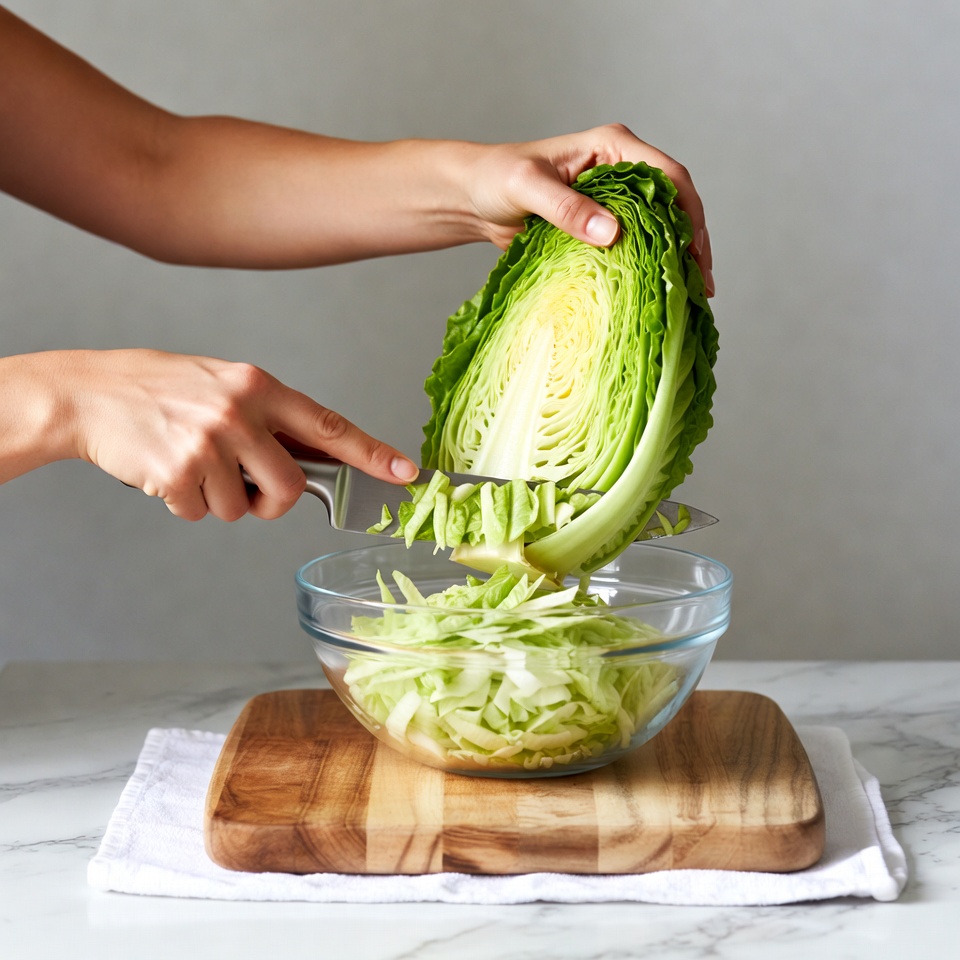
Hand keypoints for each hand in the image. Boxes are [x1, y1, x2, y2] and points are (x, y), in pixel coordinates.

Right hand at [63, 349, 417, 520]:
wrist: (88, 393)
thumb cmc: (159, 389)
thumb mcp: (223, 384)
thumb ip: (268, 416)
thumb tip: (315, 455)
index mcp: (258, 385)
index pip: (329, 424)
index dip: (372, 452)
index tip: (405, 472)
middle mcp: (240, 411)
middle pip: (290, 487)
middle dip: (272, 501)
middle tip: (245, 488)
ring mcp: (209, 442)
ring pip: (242, 508)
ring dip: (219, 500)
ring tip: (189, 464)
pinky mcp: (178, 472)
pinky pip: (201, 513)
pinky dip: (185, 504)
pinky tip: (166, 472)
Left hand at [464, 124, 713, 295]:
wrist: (474, 199)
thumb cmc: (496, 179)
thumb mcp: (527, 188)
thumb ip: (566, 208)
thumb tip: (612, 232)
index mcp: (612, 147)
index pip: (668, 175)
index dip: (689, 212)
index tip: (696, 250)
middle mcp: (622, 171)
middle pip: (675, 205)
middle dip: (693, 243)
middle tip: (703, 285)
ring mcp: (616, 201)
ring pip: (662, 229)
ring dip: (678, 260)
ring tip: (693, 296)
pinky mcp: (604, 228)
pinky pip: (637, 247)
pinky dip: (651, 269)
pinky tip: (662, 294)